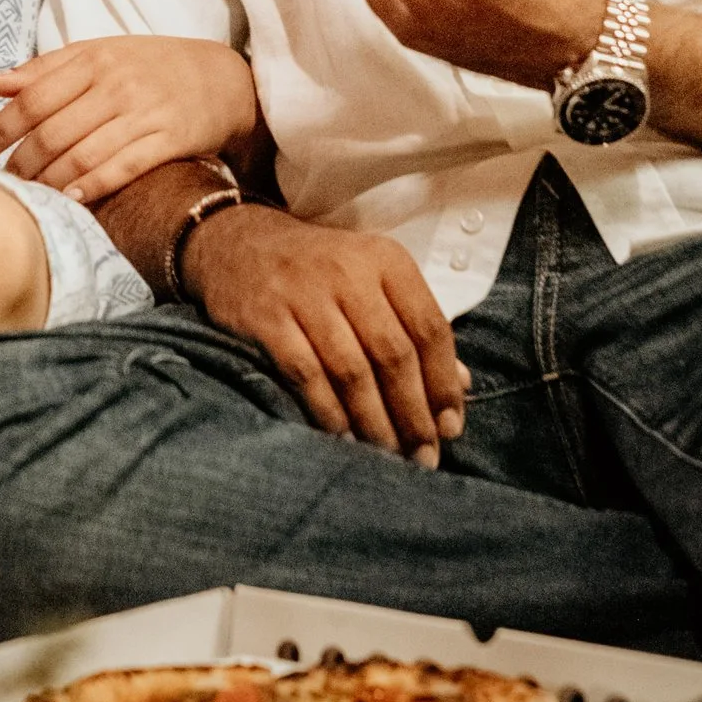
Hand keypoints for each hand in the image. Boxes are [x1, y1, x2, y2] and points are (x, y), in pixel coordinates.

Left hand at [0, 37, 258, 203]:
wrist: (224, 79)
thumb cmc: (152, 67)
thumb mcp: (99, 54)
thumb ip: (44, 70)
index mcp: (93, 59)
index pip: (32, 97)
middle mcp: (116, 84)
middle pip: (53, 130)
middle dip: (20, 163)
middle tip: (1, 184)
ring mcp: (144, 112)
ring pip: (83, 152)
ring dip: (49, 180)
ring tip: (28, 197)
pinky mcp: (170, 139)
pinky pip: (123, 167)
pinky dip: (93, 186)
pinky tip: (71, 199)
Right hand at [178, 204, 470, 461]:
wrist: (239, 244)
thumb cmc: (320, 271)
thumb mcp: (373, 281)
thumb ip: (414, 327)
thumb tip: (462, 385)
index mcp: (385, 261)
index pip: (430, 329)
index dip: (443, 384)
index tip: (449, 429)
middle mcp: (348, 272)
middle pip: (394, 355)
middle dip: (413, 414)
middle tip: (423, 457)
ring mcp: (304, 294)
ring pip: (352, 371)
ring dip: (375, 422)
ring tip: (388, 458)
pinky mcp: (266, 317)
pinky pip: (306, 375)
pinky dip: (328, 413)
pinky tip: (342, 440)